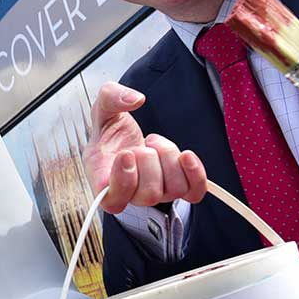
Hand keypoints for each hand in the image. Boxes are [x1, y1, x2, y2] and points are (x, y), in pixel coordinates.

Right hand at [88, 82, 208, 213]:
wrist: (124, 142)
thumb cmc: (110, 133)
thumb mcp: (103, 109)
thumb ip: (111, 97)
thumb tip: (134, 99)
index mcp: (103, 180)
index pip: (113, 200)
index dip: (123, 181)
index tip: (126, 153)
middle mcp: (130, 194)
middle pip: (149, 194)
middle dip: (149, 159)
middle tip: (140, 145)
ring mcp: (155, 193)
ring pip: (173, 190)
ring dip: (168, 158)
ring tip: (154, 145)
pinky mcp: (176, 188)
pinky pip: (194, 192)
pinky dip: (195, 174)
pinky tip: (186, 156)